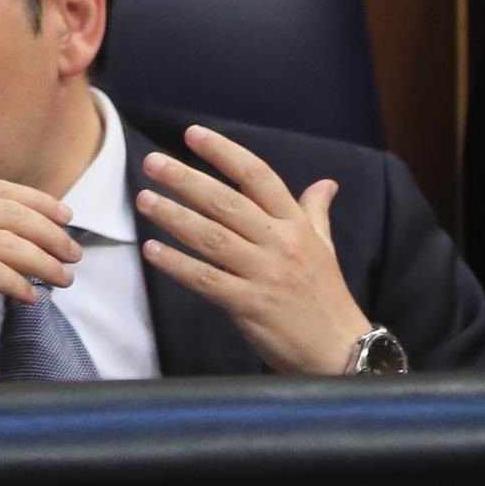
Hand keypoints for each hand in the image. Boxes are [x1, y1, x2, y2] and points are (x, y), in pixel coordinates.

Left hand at [136, 124, 370, 374]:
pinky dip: (177, 264)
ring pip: (212, 238)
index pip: (259, 176)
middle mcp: (281, 243)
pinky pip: (206, 279)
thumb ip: (316, 213)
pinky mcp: (250, 304)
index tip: (193, 134)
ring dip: (174, 216)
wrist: (340, 351)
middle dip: (186, 180)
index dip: (225, 153)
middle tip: (152, 163)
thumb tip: (326, 183)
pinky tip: (152, 250)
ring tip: (144, 199)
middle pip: (227, 203)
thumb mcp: (325, 248)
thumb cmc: (325, 296)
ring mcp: (265, 274)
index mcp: (296, 225)